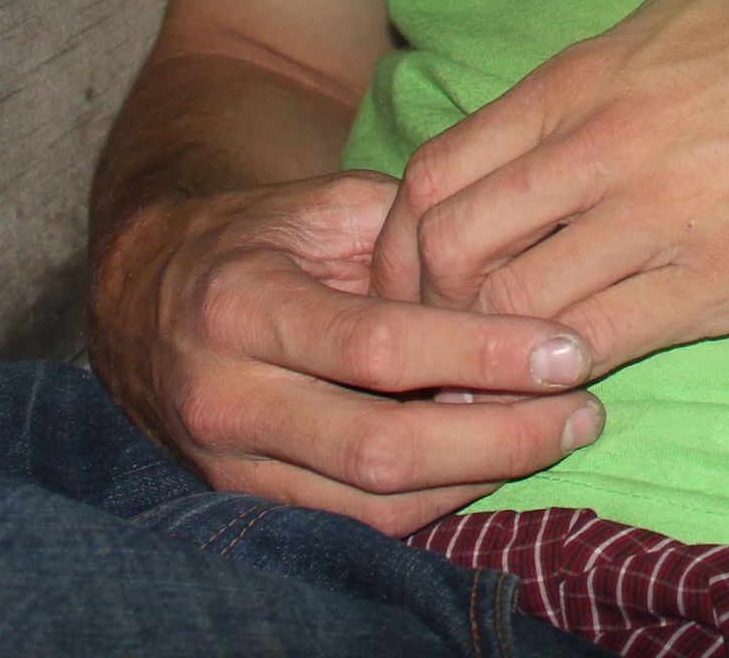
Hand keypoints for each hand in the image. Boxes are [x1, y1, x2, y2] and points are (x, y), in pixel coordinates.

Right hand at [89, 170, 606, 533]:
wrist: (143, 297)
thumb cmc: (259, 237)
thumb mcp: (321, 204)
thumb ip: (409, 235)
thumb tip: (516, 280)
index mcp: (241, 304)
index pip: (378, 347)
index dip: (481, 353)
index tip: (569, 348)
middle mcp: (227, 396)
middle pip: (382, 447)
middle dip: (500, 436)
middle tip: (585, 409)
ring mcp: (230, 464)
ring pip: (376, 504)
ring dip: (482, 476)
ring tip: (559, 434)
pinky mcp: (247, 504)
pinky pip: (361, 524)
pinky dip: (441, 498)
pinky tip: (497, 460)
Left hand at [368, 0, 728, 370]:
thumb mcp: (679, 16)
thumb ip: (597, 76)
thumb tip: (539, 124)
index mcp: (585, 78)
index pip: (436, 171)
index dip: (404, 240)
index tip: (418, 278)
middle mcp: (602, 143)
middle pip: (449, 248)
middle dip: (426, 309)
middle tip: (447, 345)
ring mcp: (658, 216)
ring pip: (508, 309)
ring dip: (491, 356)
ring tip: (506, 378)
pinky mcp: (722, 280)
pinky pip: (599, 346)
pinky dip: (565, 376)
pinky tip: (577, 386)